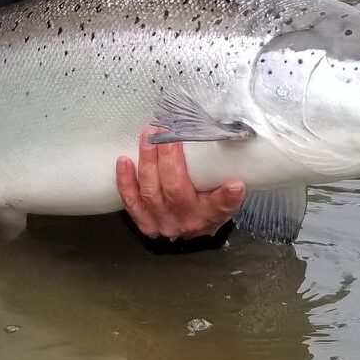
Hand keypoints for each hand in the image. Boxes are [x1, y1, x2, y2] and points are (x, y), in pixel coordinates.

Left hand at [117, 126, 245, 239]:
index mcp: (211, 214)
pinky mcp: (144, 222)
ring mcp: (162, 222)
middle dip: (169, 158)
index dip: (227, 196)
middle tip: (166, 132)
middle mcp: (186, 221)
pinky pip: (132, 202)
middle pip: (176, 190)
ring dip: (147, 161)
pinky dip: (125, 182)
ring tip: (148, 136)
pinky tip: (124, 161)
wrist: (191, 227)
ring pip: (151, 192)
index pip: (221, 205)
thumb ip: (224, 173)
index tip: (235, 184)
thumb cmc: (208, 202)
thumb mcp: (223, 190)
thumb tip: (231, 142)